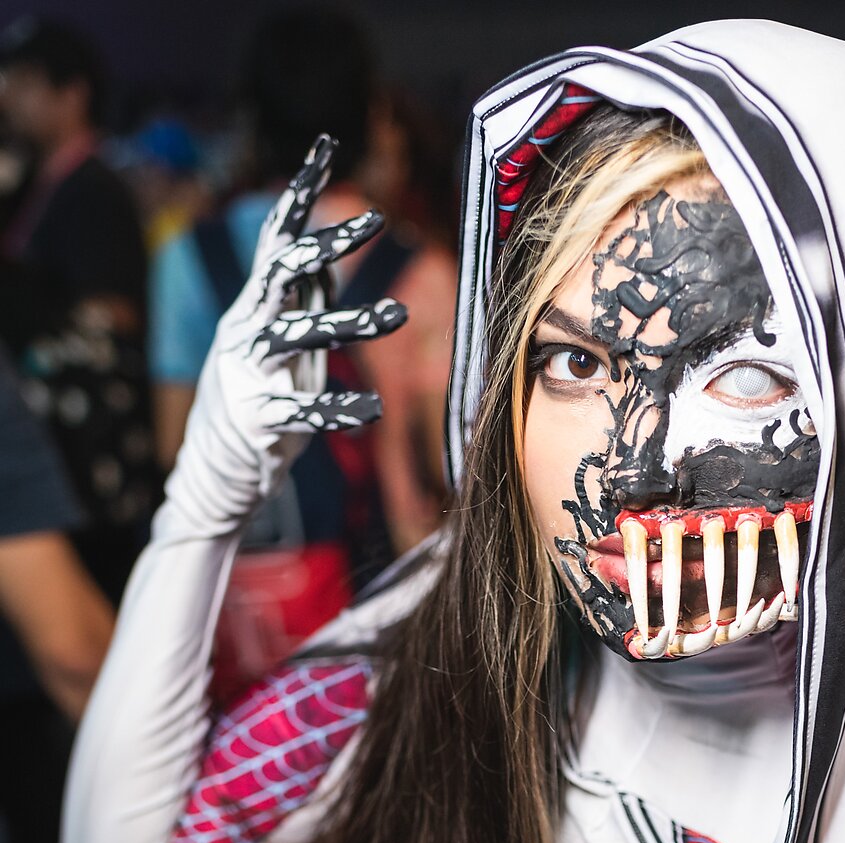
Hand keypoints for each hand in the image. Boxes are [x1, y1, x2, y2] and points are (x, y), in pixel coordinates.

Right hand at [160, 134, 406, 542]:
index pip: (274, 238)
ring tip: (398, 313)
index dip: (298, 193)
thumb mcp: (278, 337)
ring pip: (297, 335)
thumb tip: (322, 248)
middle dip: (325, 243)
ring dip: (349, 322)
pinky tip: (374, 410)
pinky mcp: (262, 419)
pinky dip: (341, 410)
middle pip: (281, 272)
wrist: (219, 466)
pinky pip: (305, 411)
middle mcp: (247, 330)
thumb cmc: (259, 394)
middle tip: (374, 219)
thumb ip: (296, 298)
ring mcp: (251, 374)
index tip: (325, 147)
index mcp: (253, 307)